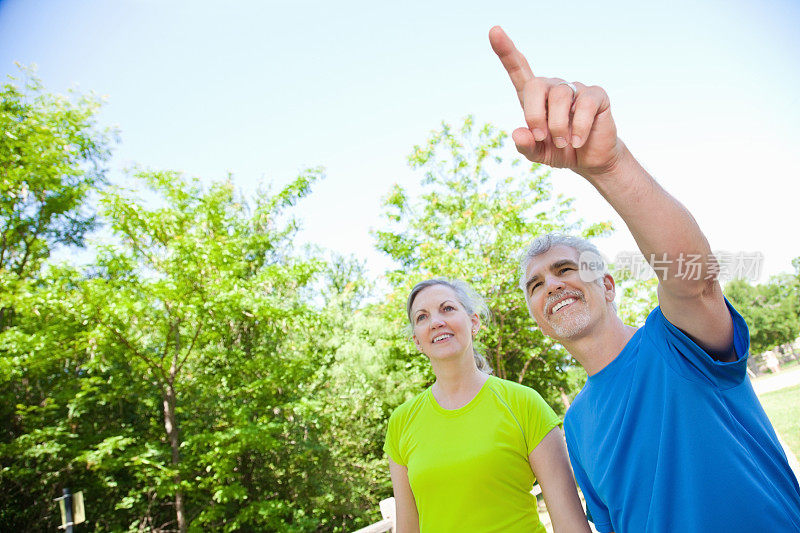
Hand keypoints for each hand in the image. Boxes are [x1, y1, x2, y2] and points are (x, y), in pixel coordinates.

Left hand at [489, 26, 624, 177]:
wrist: (591, 160)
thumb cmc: (561, 151)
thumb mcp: (538, 153)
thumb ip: (525, 145)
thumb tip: (518, 133)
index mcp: (535, 99)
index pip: (519, 69)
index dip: (506, 51)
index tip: (494, 31)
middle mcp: (553, 88)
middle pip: (536, 85)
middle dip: (534, 114)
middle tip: (541, 136)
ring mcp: (575, 89)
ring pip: (560, 96)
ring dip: (557, 126)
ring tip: (563, 143)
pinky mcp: (596, 95)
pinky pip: (583, 104)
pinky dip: (578, 127)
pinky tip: (578, 140)